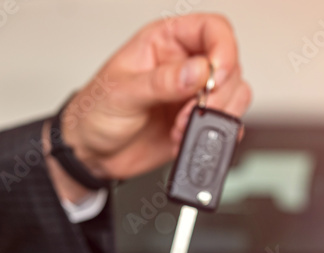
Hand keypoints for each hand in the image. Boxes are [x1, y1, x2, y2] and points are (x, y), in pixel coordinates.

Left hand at [59, 13, 251, 182]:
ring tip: (183, 127)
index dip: (223, 49)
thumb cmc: (94, 113)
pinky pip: (224, 122)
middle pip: (229, 64)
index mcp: (164, 42)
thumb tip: (198, 71)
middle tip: (194, 110)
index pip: (211, 29)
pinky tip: (186, 138)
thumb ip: (162, 81)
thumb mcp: (122, 92)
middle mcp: (184, 64)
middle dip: (219, 92)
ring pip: (233, 94)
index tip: (214, 75)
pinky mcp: (195, 122)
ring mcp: (192, 94)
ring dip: (215, 115)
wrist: (89, 153)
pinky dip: (214, 133)